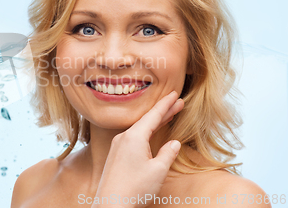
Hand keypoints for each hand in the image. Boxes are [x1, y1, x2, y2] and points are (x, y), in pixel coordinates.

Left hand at [92, 90, 183, 207]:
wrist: (111, 205)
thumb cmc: (134, 189)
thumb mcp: (158, 171)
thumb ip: (167, 153)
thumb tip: (174, 143)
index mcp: (134, 137)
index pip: (153, 115)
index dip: (166, 104)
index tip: (175, 94)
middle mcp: (123, 138)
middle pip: (146, 120)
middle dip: (163, 111)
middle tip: (178, 102)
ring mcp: (118, 146)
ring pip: (139, 129)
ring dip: (154, 122)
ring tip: (169, 114)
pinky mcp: (115, 155)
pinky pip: (133, 138)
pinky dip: (145, 132)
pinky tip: (151, 134)